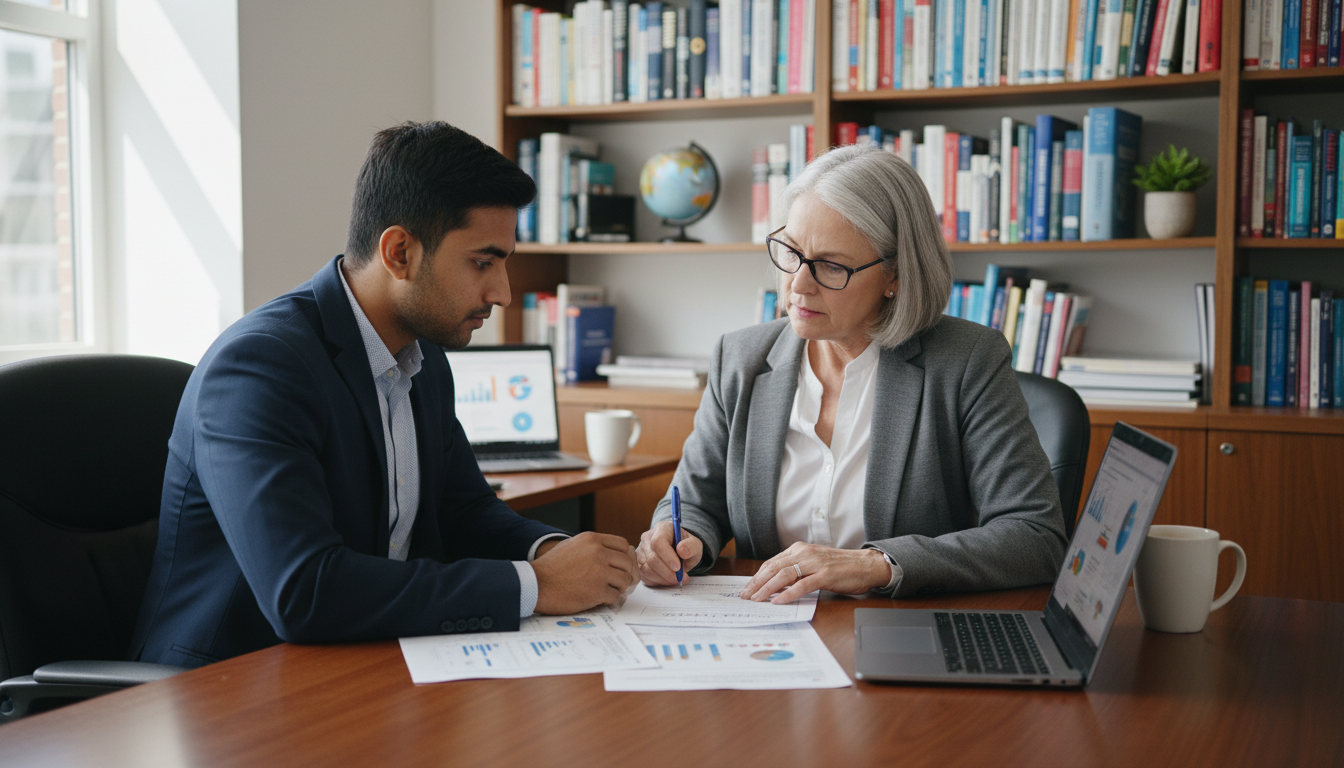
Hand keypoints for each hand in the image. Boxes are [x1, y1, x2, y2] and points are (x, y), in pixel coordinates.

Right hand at [532, 532, 635, 613]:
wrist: (536, 584)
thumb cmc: (551, 567)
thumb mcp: (572, 546)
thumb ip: (592, 546)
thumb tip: (612, 553)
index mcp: (592, 539)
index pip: (622, 544)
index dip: (624, 556)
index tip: (621, 565)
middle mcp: (598, 552)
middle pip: (627, 562)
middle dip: (625, 573)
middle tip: (619, 582)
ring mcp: (599, 572)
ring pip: (624, 579)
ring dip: (618, 587)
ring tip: (608, 590)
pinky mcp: (597, 591)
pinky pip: (615, 596)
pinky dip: (609, 599)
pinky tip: (599, 599)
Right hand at [636, 520, 703, 585]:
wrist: (679, 551)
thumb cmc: (686, 546)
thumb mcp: (695, 544)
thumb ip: (691, 546)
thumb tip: (682, 550)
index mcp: (661, 529)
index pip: (658, 541)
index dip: (667, 556)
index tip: (678, 567)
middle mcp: (647, 538)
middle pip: (652, 558)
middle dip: (667, 572)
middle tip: (680, 578)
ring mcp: (641, 552)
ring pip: (646, 569)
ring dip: (663, 578)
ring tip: (677, 580)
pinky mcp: (638, 564)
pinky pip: (645, 576)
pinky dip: (658, 581)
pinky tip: (668, 579)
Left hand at [739, 543, 891, 603]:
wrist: (865, 564)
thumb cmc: (840, 567)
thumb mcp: (813, 563)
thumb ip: (796, 570)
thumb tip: (775, 585)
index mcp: (799, 549)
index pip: (772, 563)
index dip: (757, 576)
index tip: (748, 588)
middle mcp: (804, 553)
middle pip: (773, 568)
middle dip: (757, 583)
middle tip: (745, 596)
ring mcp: (815, 563)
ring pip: (784, 575)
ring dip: (768, 589)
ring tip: (757, 599)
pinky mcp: (825, 575)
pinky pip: (802, 585)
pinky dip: (788, 594)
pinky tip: (779, 602)